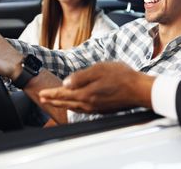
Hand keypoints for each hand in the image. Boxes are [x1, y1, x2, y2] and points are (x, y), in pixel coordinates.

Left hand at [38, 62, 154, 113]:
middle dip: (54, 101)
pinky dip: (74, 107)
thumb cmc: (122, 77)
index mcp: (86, 93)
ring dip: (63, 105)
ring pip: (74, 107)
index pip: (63, 94)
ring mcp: (96, 108)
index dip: (52, 94)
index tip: (42, 93)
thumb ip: (81, 77)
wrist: (139, 90)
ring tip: (55, 103)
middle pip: (67, 103)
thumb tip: (65, 83)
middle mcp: (89, 104)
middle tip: (43, 99)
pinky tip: (76, 105)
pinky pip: (83, 110)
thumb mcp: (99, 70)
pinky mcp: (103, 109)